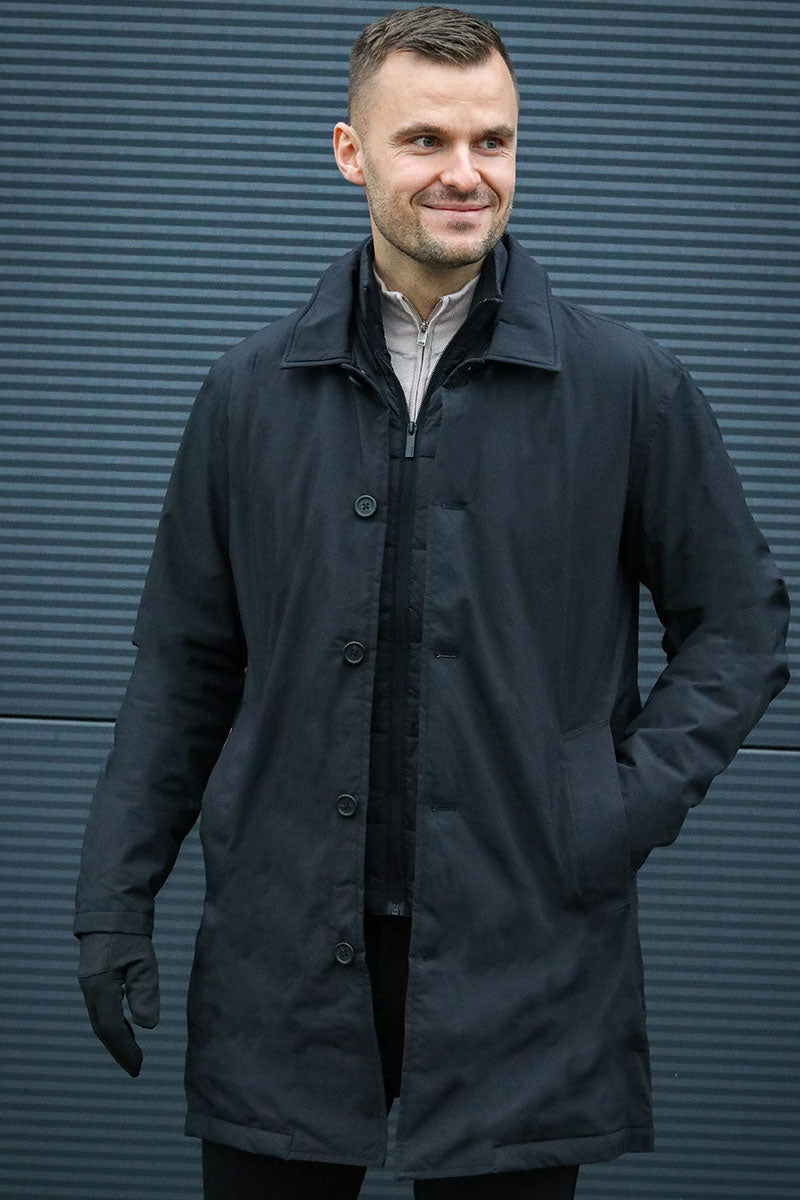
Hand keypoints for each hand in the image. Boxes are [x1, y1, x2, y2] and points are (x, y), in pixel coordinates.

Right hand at [78, 932, 159, 1076]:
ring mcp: (89, 986)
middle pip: (103, 1029)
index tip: (139, 1066)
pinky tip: (128, 1030)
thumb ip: (145, 993)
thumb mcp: (143, 962)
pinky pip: (102, 1010)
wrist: (110, 913)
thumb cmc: (129, 935)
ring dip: (116, 1039)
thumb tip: (147, 1026)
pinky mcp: (93, 980)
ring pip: (101, 1021)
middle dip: (119, 1050)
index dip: (126, 1049)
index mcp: (101, 988)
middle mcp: (90, 990)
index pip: (113, 1028)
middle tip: (136, 1068)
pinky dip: (114, 1024)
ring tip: (133, 1054)